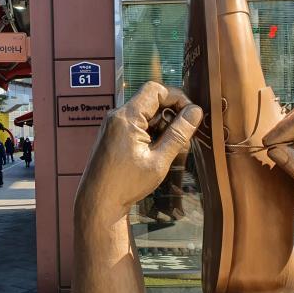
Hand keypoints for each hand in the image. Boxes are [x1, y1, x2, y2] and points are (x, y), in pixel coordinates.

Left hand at [76, 81, 202, 222]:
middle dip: (170, 113)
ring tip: (168, 148)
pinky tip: (155, 152)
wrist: (98, 202)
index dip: (177, 97)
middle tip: (182, 136)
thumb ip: (178, 134)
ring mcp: (112, 125)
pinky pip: (135, 123)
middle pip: (150, 100)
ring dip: (161, 125)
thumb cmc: (126, 185)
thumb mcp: (159, 161)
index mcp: (126, 117)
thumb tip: (196, 112)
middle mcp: (116, 115)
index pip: (156, 89)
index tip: (191, 115)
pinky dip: (150, 132)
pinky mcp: (112, 134)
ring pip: (144, 112)